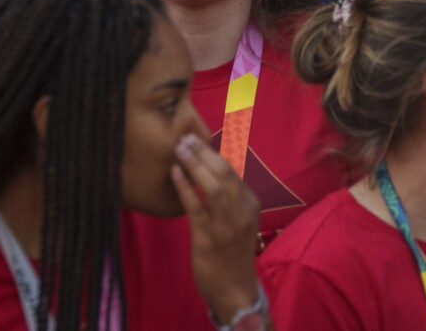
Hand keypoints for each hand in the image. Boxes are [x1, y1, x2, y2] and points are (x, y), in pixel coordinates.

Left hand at [171, 133, 262, 324]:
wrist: (234, 289)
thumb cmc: (233, 253)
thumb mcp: (238, 221)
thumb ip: (229, 198)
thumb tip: (209, 169)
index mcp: (251, 205)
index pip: (234, 170)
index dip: (214, 151)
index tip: (197, 136)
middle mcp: (242, 212)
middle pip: (224, 174)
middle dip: (204, 152)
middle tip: (185, 137)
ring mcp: (227, 226)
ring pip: (213, 187)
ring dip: (195, 164)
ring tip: (179, 149)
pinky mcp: (209, 239)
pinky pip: (196, 207)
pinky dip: (185, 187)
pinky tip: (174, 173)